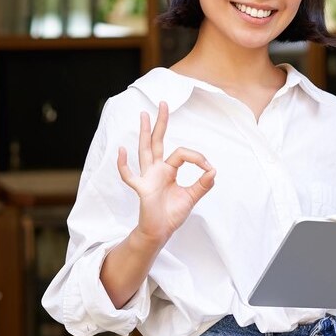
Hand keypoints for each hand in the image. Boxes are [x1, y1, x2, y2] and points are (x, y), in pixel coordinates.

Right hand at [116, 101, 215, 245]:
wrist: (160, 232)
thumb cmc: (172, 214)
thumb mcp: (192, 197)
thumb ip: (203, 185)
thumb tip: (214, 170)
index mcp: (169, 170)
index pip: (182, 153)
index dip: (197, 157)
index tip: (209, 168)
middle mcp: (156, 170)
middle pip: (158, 141)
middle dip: (161, 123)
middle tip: (163, 103)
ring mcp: (147, 177)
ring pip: (145, 150)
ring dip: (145, 133)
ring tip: (144, 115)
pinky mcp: (141, 189)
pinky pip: (129, 175)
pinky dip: (123, 164)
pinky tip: (122, 150)